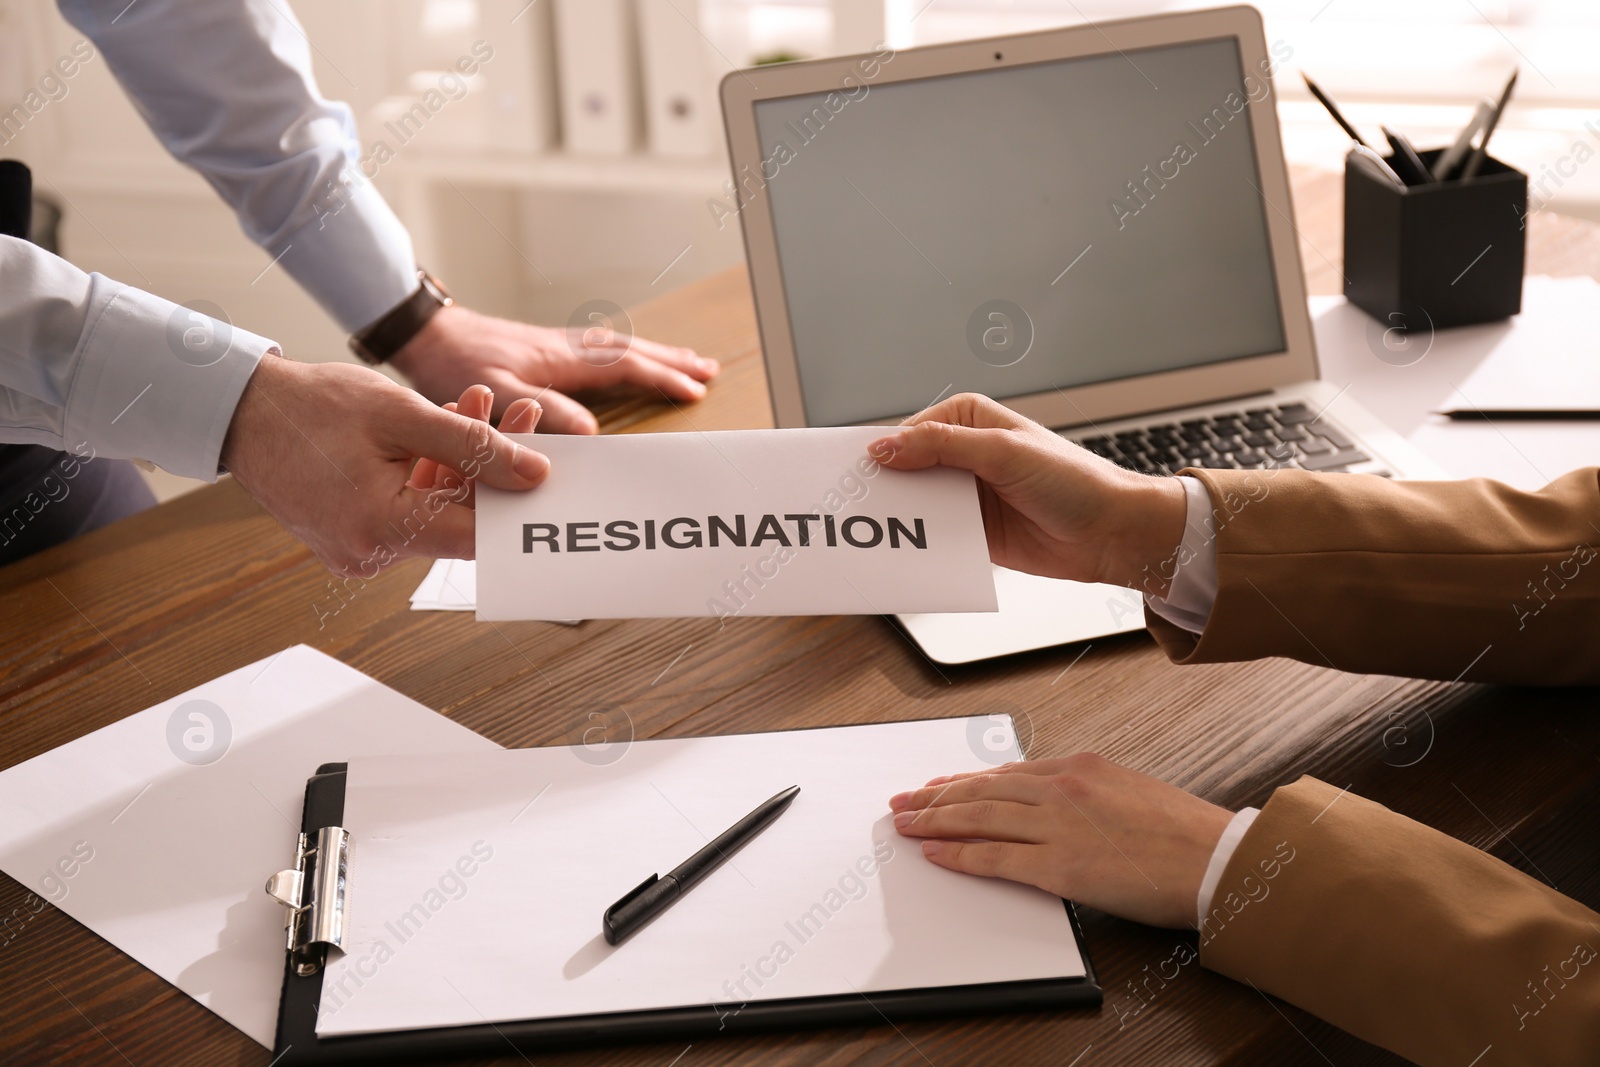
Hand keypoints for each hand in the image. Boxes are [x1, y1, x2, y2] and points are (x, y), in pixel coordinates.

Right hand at [221, 357, 548, 571]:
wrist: (241, 410)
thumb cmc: (310, 407)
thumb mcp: (402, 414)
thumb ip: (474, 446)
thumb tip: (534, 475)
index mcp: (380, 529)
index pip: (476, 536)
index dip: (516, 502)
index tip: (548, 469)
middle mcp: (370, 553)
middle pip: (460, 519)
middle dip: (493, 464)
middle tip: (520, 412)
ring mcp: (359, 549)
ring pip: (437, 508)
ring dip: (464, 458)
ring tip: (477, 402)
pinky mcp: (354, 535)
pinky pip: (409, 506)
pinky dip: (431, 468)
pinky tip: (446, 424)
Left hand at [389, 304, 718, 433]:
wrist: (423, 334)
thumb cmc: (453, 366)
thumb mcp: (494, 396)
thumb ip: (542, 414)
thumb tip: (591, 433)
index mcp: (560, 359)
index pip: (625, 367)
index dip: (663, 378)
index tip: (695, 390)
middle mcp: (565, 347)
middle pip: (632, 350)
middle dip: (672, 360)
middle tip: (708, 369)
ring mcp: (556, 345)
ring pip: (618, 346)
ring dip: (654, 353)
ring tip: (683, 361)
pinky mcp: (542, 347)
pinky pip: (599, 348)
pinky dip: (625, 353)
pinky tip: (626, 359)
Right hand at [868, 393, 1186, 594]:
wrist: (1112, 533)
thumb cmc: (1073, 481)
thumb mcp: (1002, 453)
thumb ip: (940, 447)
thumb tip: (884, 446)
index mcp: (966, 420)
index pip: (904, 433)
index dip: (874, 453)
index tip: (845, 472)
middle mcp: (962, 454)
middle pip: (902, 471)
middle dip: (880, 490)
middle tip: (846, 508)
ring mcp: (966, 495)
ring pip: (914, 507)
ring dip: (897, 521)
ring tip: (867, 535)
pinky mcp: (972, 532)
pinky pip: (933, 537)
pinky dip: (917, 546)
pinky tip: (900, 554)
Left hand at [888, 754, 1231, 928]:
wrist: (1214, 859)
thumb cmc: (1181, 833)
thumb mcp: (1128, 791)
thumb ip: (1086, 793)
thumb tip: (1054, 804)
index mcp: (1078, 767)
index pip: (1004, 773)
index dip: (963, 780)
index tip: (937, 784)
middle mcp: (1061, 789)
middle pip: (980, 790)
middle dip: (935, 796)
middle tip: (903, 801)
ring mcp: (1056, 826)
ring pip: (977, 818)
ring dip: (934, 821)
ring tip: (905, 824)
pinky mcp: (1059, 866)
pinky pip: (993, 858)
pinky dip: (958, 856)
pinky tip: (934, 854)